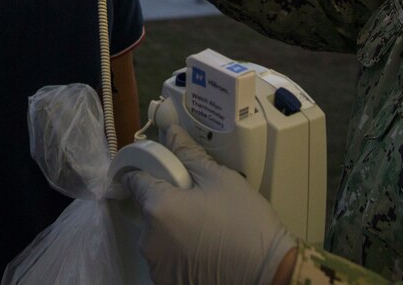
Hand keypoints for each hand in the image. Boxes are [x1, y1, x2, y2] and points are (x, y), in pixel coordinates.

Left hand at [125, 125, 296, 284]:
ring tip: (206, 227)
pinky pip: (166, 258)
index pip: (136, 179)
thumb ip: (188, 153)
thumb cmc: (245, 223)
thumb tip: (169, 132)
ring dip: (173, 228)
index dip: (150, 169)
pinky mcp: (166, 282)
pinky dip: (179, 251)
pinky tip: (205, 249)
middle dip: (168, 201)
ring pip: (158, 235)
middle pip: (149, 209)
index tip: (166, 171)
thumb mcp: (220, 179)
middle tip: (199, 201)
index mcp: (158, 207)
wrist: (267, 273)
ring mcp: (156, 266)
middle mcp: (148, 240)